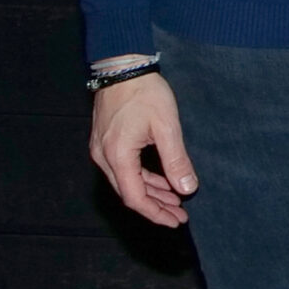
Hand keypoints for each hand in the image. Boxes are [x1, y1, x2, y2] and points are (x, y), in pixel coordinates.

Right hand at [89, 71, 196, 228]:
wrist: (123, 67)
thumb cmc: (145, 93)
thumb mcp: (167, 127)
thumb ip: (176, 160)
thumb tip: (187, 189)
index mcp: (117, 155)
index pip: (134, 197)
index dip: (155, 213)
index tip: (175, 221)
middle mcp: (103, 156)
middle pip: (129, 193)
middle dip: (156, 207)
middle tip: (180, 216)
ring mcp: (101, 149)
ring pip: (126, 182)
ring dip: (151, 193)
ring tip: (176, 202)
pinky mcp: (105, 142)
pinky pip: (124, 169)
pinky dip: (143, 179)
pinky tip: (162, 182)